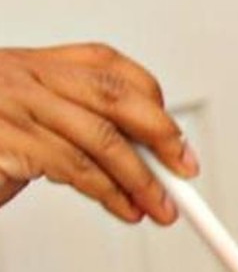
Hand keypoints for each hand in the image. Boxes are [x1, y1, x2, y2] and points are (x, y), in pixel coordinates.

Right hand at [0, 43, 196, 222]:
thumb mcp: (28, 121)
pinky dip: (109, 193)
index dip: (153, 104)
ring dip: (141, 179)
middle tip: (185, 172)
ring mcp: (12, 104)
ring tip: (160, 208)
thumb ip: (74, 125)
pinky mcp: (5, 140)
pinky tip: (124, 209)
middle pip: (117, 96)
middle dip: (162, 137)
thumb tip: (141, 153)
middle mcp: (25, 74)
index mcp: (34, 63)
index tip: (178, 142)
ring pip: (101, 138)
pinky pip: (73, 167)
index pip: (111, 67)